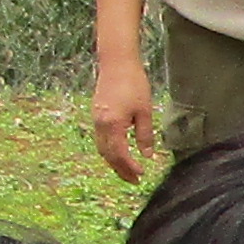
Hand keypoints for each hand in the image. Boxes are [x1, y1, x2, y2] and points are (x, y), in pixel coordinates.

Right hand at [90, 44, 161, 181]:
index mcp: (113, 125)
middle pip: (108, 155)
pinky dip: (109, 150)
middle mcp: (100, 125)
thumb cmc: (134, 84)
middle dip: (121, 170)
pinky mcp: (96, 114)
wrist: (117, 63)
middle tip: (134, 180)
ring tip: (127, 171)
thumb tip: (147, 155)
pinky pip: (100, 139)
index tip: (141, 175)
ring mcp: (96, 120)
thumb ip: (145, 135)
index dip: (129, 167)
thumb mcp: (145, 111)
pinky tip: (119, 153)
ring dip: (114, 162)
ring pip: (102, 148)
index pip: (119, 154)